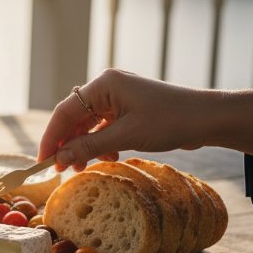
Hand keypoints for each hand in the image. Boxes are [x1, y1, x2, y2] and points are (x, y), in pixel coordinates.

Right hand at [38, 69, 252, 170]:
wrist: (208, 118)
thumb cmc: (170, 121)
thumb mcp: (126, 136)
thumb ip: (89, 147)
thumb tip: (59, 158)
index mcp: (104, 84)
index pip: (65, 111)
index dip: (51, 137)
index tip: (43, 160)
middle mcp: (107, 87)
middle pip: (75, 117)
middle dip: (67, 143)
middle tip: (61, 168)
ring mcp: (118, 98)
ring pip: (88, 124)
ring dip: (84, 146)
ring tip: (82, 167)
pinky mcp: (128, 110)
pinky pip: (103, 127)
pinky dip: (100, 143)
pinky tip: (107, 157)